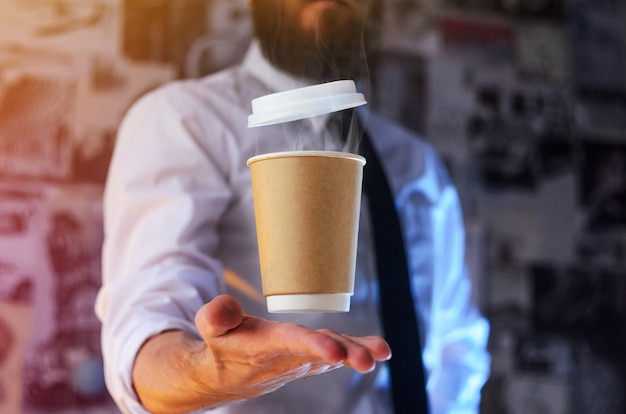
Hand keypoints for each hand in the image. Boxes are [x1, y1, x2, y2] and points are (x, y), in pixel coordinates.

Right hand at [132, 295, 390, 413]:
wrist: (225, 374)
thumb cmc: (221, 344)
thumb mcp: (208, 327)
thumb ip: (216, 316)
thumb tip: (226, 311)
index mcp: (264, 346)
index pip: (292, 344)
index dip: (314, 347)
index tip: (336, 353)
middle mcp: (288, 355)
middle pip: (320, 352)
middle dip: (345, 353)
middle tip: (369, 361)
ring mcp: (302, 357)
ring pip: (333, 351)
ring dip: (357, 351)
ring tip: (382, 352)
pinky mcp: (310, 355)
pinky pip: (337, 351)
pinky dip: (357, 348)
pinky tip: (381, 350)